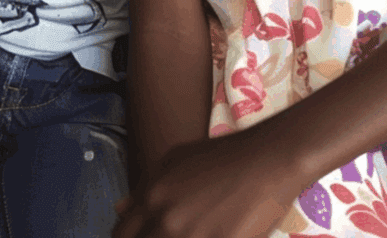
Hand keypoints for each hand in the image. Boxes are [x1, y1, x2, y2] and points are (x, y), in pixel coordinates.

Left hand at [114, 129, 306, 237]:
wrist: (267, 160)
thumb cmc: (223, 157)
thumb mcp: (176, 161)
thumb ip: (145, 187)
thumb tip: (119, 209)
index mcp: (153, 195)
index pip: (121, 234)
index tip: (142, 237)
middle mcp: (167, 219)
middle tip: (170, 233)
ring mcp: (194, 237)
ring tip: (193, 232)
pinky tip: (211, 235)